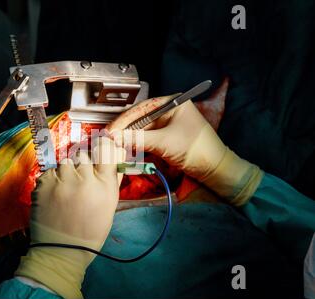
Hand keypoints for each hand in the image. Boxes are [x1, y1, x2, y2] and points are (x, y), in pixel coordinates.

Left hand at [15, 137, 124, 298]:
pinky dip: (52, 179)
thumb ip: (112, 178)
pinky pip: (50, 171)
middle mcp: (84, 179)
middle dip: (81, 162)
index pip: (104, 148)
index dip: (101, 146)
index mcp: (105, 185)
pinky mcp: (43, 184)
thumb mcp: (110, 205)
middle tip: (79, 177)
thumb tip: (114, 153)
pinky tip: (55, 195)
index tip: (98, 147)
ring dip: (66, 170)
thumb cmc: (90, 231)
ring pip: (65, 160)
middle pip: (83, 153)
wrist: (62, 250)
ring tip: (66, 188)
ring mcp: (62, 180)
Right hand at [107, 95, 262, 205]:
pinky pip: (148, 139)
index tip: (110, 130)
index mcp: (173, 103)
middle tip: (108, 138)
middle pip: (141, 118)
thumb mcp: (164, 142)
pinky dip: (137, 144)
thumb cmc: (196, 150)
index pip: (142, 108)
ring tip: (114, 144)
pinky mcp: (168, 138)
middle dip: (125, 129)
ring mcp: (168, 125)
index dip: (124, 120)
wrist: (215, 169)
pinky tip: (126, 148)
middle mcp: (170, 111)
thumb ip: (137, 139)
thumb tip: (113, 138)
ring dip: (129, 138)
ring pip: (143, 130)